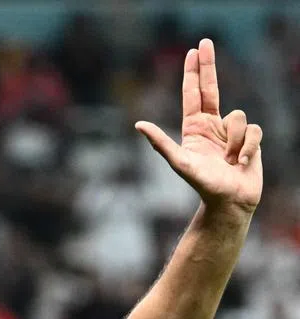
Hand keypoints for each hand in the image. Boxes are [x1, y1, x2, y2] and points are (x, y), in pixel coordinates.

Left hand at [135, 39, 261, 215]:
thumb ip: (160, 143)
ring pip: (238, 116)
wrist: (229, 201)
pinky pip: (253, 130)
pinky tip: (242, 162)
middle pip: (211, 88)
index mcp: (194, 127)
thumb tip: (138, 125)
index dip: (193, 72)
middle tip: (205, 42)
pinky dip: (248, 147)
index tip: (194, 51)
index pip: (193, 94)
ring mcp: (231, 131)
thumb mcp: (179, 162)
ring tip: (229, 160)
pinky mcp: (250, 138)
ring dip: (235, 140)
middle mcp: (212, 125)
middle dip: (208, 66)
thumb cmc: (202, 185)